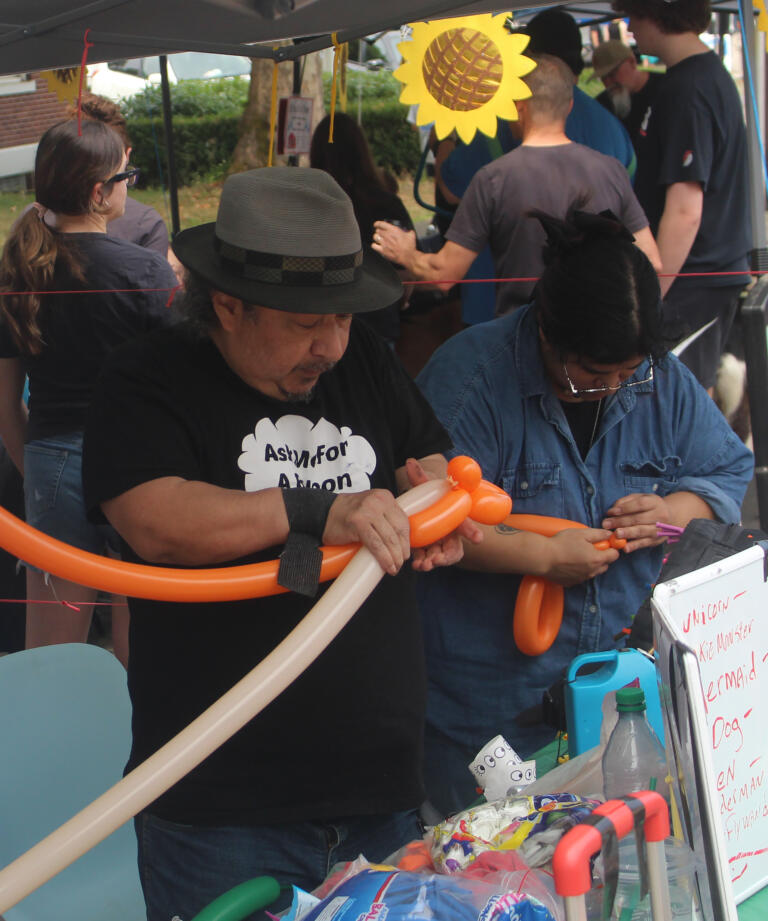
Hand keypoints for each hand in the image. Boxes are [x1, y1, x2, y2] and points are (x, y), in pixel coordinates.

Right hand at [323, 490, 410, 575]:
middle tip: (400, 563)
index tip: (405, 553)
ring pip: (388, 539)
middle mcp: (378, 501)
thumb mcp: (372, 509)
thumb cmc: (348, 516)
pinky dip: (383, 558)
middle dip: (401, 551)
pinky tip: (387, 566)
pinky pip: (376, 544)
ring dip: (394, 557)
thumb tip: (401, 543)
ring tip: (394, 568)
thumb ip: (386, 519)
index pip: (403, 521)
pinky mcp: (358, 522)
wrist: (323, 513)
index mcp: (384, 497)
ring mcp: (368, 511)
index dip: (406, 540)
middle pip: (398, 530)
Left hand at [372, 221, 417, 267]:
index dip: (377, 224)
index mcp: (393, 230)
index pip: (381, 224)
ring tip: (378, 238)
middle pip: (377, 230)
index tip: (376, 224)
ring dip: (376, 237)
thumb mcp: (411, 235)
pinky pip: (373, 246)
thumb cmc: (409, 246)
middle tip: (380, 233)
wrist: (408, 256)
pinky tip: (377, 245)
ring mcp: (384, 243)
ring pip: (375, 237)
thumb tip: (410, 231)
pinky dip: (374, 245)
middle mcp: (387, 235)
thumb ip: (409, 231)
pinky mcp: (382, 251)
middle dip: (378, 231)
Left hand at [404, 457, 482, 571]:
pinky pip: (429, 559)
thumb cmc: (432, 494)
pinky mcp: (429, 548)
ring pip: (442, 557)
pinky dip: (423, 562)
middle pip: (454, 548)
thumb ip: (420, 476)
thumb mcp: (427, 485)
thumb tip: (410, 462)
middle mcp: (451, 532)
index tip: (477, 538)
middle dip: (446, 557)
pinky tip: (415, 564)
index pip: (466, 524)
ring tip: (422, 565)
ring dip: (433, 562)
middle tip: (435, 560)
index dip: (472, 531)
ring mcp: (440, 542)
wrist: (424, 502)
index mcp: (456, 517)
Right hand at [545, 527, 619, 585]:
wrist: (543, 557)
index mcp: (597, 559)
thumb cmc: (561, 543)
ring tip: (577, 555)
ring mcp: (582, 579)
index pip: (614, 555)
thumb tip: (610, 535)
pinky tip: (569, 563)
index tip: (604, 543)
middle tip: (589, 548)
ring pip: (593, 572)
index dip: (611, 548)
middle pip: (605, 565)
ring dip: (591, 565)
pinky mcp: (572, 583)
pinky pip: (581, 577)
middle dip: (601, 557)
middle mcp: (592, 571)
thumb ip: (599, 534)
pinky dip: (579, 571)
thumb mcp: (581, 533)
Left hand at [602, 492, 669, 552]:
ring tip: (616, 534)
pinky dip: (635, 546)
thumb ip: (627, 501)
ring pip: (642, 531)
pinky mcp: (657, 540)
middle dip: (620, 522)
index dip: (624, 508)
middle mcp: (659, 516)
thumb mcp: (641, 498)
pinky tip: (625, 548)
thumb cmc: (650, 506)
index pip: (639, 504)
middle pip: (638, 519)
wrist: (671, 517)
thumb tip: (614, 509)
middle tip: (606, 524)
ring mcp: (659, 529)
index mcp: (655, 502)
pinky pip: (644, 543)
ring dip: (627, 533)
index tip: (610, 512)